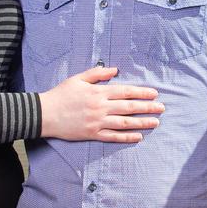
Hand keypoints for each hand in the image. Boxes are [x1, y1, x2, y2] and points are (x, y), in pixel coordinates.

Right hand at [39, 66, 163, 142]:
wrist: (45, 114)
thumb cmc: (61, 94)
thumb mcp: (78, 78)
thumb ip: (97, 74)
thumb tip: (114, 70)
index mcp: (99, 92)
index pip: (126, 92)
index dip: (142, 93)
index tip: (154, 93)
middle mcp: (101, 107)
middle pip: (129, 107)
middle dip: (148, 107)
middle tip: (162, 108)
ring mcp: (97, 122)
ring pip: (125, 123)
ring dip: (142, 122)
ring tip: (155, 122)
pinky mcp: (92, 134)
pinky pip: (113, 136)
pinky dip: (126, 137)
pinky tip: (138, 137)